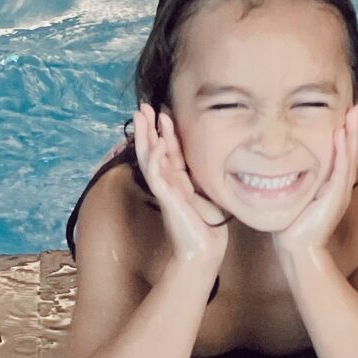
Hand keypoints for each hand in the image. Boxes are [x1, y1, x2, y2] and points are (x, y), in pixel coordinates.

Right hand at [134, 104, 227, 281]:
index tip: (162, 111)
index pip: (168, 151)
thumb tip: (217, 159)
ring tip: (141, 117)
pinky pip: (157, 176)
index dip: (164, 131)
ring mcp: (165, 190)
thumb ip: (203, 179)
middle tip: (141, 106)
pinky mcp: (166, 199)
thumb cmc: (207, 226)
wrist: (203, 250)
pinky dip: (155, 159)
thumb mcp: (206, 194)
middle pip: (153, 150)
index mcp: (177, 180)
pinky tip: (157, 144)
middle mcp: (168, 182)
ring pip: (149, 158)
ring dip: (145, 137)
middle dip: (147, 128)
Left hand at [271, 104, 357, 262]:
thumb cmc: (294, 225)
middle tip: (357, 107)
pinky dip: (342, 151)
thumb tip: (288, 167)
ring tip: (355, 114)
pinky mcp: (335, 197)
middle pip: (351, 152)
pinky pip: (340, 169)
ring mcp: (340, 191)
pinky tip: (341, 135)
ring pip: (350, 157)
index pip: (344, 154)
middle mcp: (340, 186)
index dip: (348, 134)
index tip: (348, 113)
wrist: (298, 250)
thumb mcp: (301, 197)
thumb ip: (301, 182)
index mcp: (334, 185)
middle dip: (355, 129)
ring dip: (352, 134)